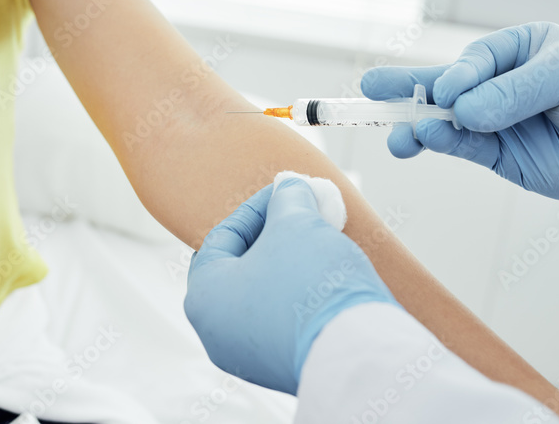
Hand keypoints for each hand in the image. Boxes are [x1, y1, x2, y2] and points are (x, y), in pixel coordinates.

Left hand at [184, 178, 397, 394]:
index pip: (224, 236)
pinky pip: (283, 322)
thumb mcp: (296, 223)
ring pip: (263, 296)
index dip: (259, 207)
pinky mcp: (280, 369)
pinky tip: (325, 280)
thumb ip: (287, 198)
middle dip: (273, 237)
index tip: (287, 192)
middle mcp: (215, 333)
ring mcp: (247, 357)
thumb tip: (289, 189)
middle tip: (302, 216)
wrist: (355, 352)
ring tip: (318, 243)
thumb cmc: (312, 285)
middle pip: (241, 267)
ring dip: (288, 266)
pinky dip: (299, 298)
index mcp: (203, 296)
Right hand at [360, 22, 558, 212]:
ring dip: (417, 126)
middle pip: (443, 84)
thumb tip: (463, 112)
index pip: (473, 60)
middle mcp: (499, 84)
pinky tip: (427, 143)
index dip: (456, 76)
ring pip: (445, 121)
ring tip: (395, 135)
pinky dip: (442, 146)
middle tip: (368, 89)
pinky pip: (464, 148)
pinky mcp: (501, 157)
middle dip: (406, 88)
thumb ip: (516, 91)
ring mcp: (496, 122)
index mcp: (517, 49)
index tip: (448, 92)